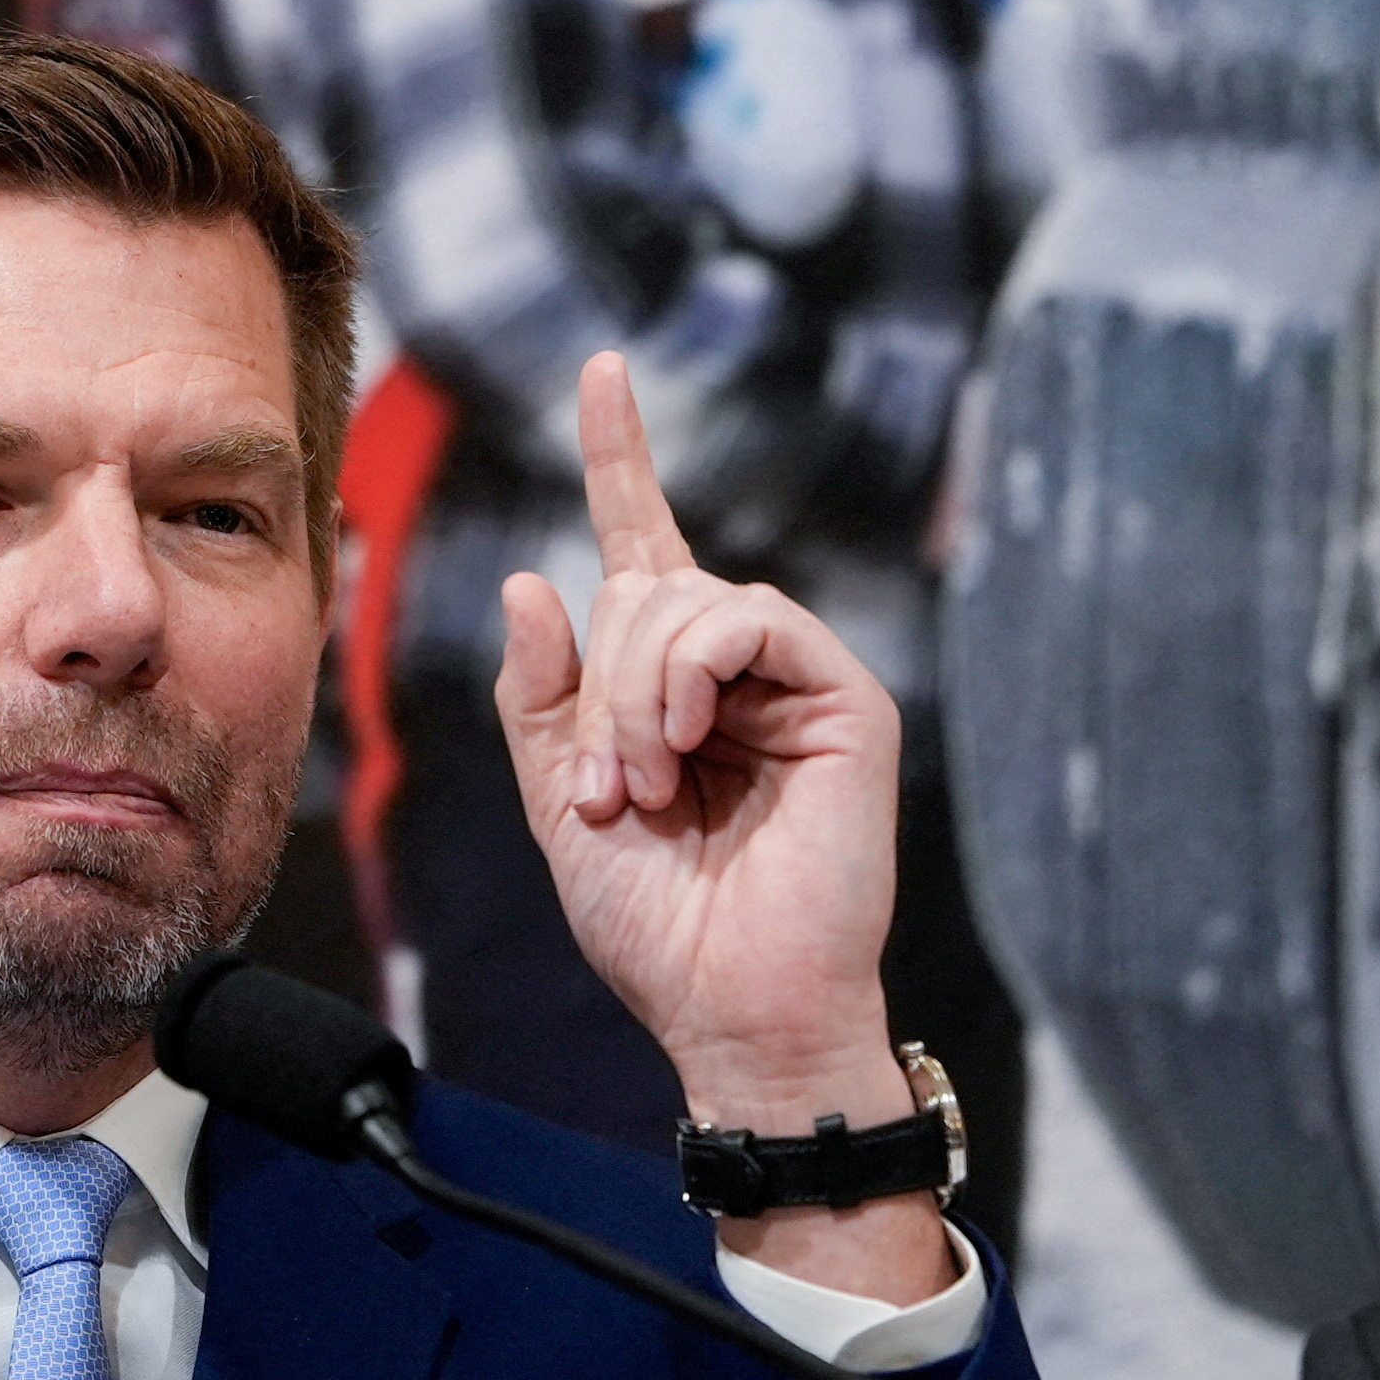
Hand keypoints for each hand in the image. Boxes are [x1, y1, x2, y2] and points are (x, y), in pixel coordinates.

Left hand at [497, 353, 947, 1303]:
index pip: (640, 545)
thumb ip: (542, 696)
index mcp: (667, 685)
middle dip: (603, 683)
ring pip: (692, 601)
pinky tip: (690, 740)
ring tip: (648, 789)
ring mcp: (796, 678)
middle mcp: (735, 668)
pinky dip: (700, 670)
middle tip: (611, 791)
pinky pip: (755, 619)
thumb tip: (531, 580)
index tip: (605, 369)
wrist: (732, 1009)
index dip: (623, 455)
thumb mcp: (563, 803)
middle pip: (647, 588)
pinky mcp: (847, 699)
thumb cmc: (657, 926)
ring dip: (642, 691)